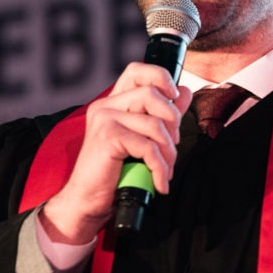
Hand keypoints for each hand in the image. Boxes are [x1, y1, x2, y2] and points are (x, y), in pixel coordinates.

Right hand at [41, 63, 192, 243]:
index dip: (160, 77)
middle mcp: (106, 106)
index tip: (175, 96)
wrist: (87, 201)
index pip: (137, 71)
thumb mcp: (142, 140)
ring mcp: (104, 119)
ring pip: (154, 124)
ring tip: (166, 170)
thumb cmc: (112, 173)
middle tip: (172, 147)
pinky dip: (159, 168)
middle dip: (172, 121)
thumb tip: (185, 92)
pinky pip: (148, 147)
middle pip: (151, 94)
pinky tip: (159, 182)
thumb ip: (162, 115)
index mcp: (113, 103)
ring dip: (168, 152)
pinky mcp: (107, 137)